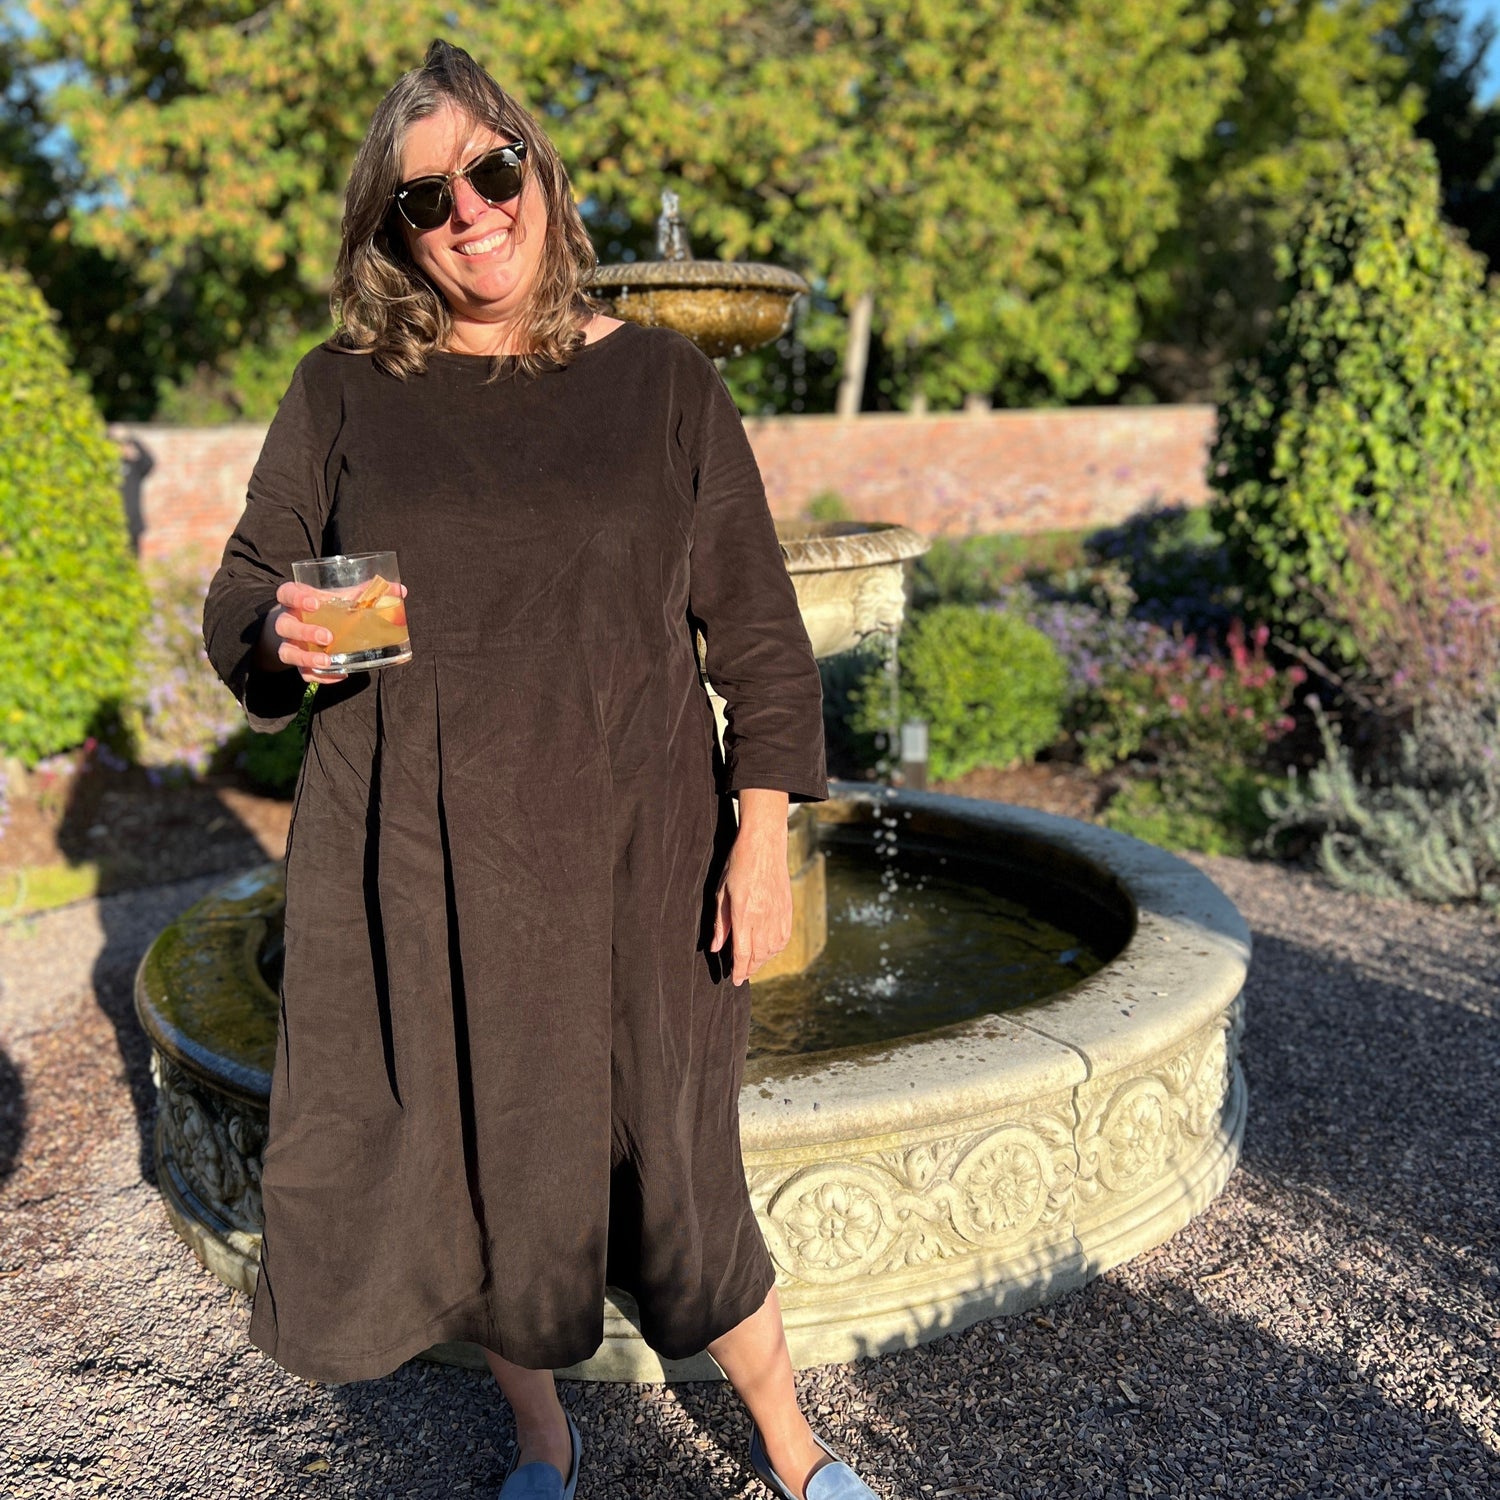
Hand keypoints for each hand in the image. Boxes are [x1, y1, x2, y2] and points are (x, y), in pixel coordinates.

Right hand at [256, 580, 408, 684]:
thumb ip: (366, 592)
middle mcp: (287, 621)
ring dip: (306, 658)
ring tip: (327, 661)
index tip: (315, 603)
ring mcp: (289, 643)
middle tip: (327, 637)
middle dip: (304, 632)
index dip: (297, 598)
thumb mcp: (341, 596)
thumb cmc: (326, 606)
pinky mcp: (297, 663)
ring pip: (286, 653)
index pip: (286, 594)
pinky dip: (319, 677)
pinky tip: (339, 675)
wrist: (305, 623)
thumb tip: (400, 589)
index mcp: (295, 599)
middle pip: (284, 626)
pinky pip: (302, 673)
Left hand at [710, 792, 791, 984]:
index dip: (739, 970)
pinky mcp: (788, 909)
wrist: (764, 844)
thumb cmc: (738, 865)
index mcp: (745, 914)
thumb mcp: (721, 892)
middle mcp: (764, 918)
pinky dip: (775, 949)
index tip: (735, 980)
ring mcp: (779, 914)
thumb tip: (716, 947)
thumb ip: (720, 923)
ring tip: (753, 964)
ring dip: (762, 961)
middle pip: (758, 955)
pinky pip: (784, 938)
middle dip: (750, 969)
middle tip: (742, 975)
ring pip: (772, 949)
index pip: (743, 953)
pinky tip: (768, 950)